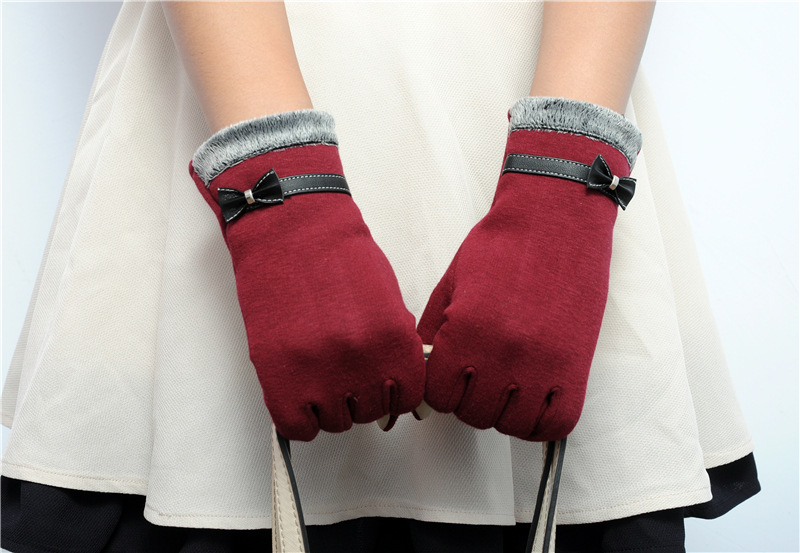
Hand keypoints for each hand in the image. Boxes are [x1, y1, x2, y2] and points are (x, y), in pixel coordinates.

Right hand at [189, 109, 424, 440]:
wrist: (289, 228)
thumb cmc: (337, 256)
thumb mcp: (386, 300)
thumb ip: (395, 346)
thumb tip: (398, 388)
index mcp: (395, 340)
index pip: (407, 398)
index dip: (393, 393)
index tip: (381, 385)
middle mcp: (363, 361)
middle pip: (371, 413)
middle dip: (360, 398)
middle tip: (344, 372)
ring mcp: (320, 370)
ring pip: (336, 422)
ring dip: (328, 406)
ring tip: (317, 373)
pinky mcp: (279, 375)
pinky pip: (298, 427)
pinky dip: (299, 417)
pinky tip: (298, 392)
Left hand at [417, 97, 640, 440]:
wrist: (555, 219)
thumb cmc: (500, 247)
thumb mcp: (451, 286)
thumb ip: (433, 334)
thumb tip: (422, 374)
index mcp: (465, 332)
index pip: (439, 396)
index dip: (442, 389)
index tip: (451, 377)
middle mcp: (501, 354)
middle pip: (474, 415)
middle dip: (470, 401)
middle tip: (479, 380)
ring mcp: (541, 363)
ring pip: (512, 425)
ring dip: (505, 413)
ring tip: (507, 388)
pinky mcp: (575, 366)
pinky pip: (557, 423)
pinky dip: (541, 421)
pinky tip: (534, 399)